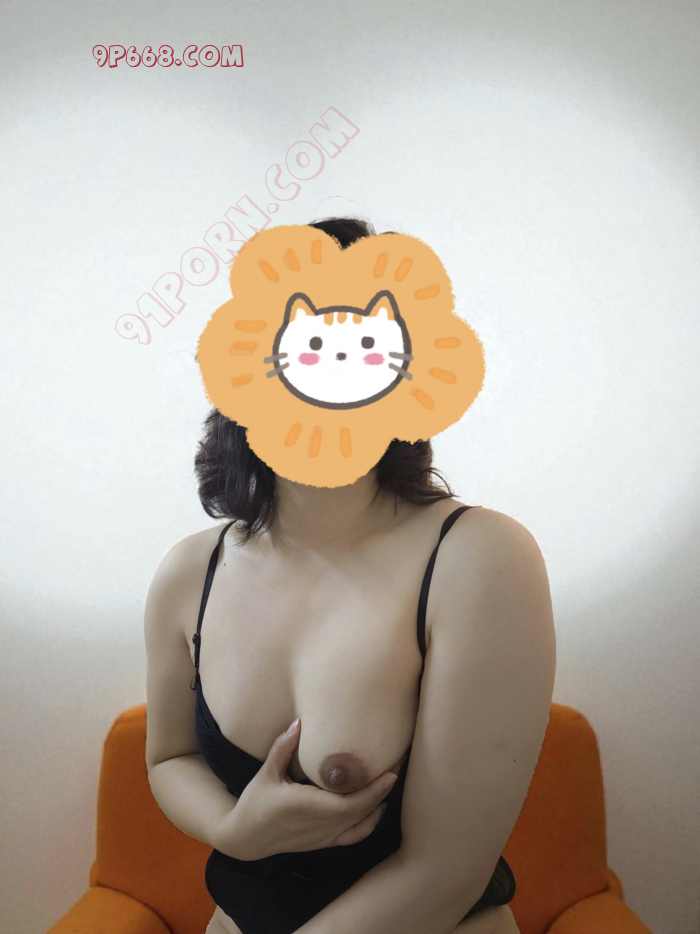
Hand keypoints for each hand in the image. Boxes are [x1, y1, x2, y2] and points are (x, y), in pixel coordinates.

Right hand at [213, 717, 398, 860]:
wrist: (246, 838)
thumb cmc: (255, 802)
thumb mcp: (266, 773)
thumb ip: (282, 748)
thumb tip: (298, 722)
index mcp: (305, 806)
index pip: (348, 803)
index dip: (373, 791)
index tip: (391, 772)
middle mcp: (319, 825)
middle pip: (362, 810)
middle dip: (383, 789)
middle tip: (400, 763)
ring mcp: (323, 837)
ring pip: (361, 823)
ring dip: (380, 803)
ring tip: (393, 778)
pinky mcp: (324, 843)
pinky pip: (354, 836)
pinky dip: (370, 823)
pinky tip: (380, 807)